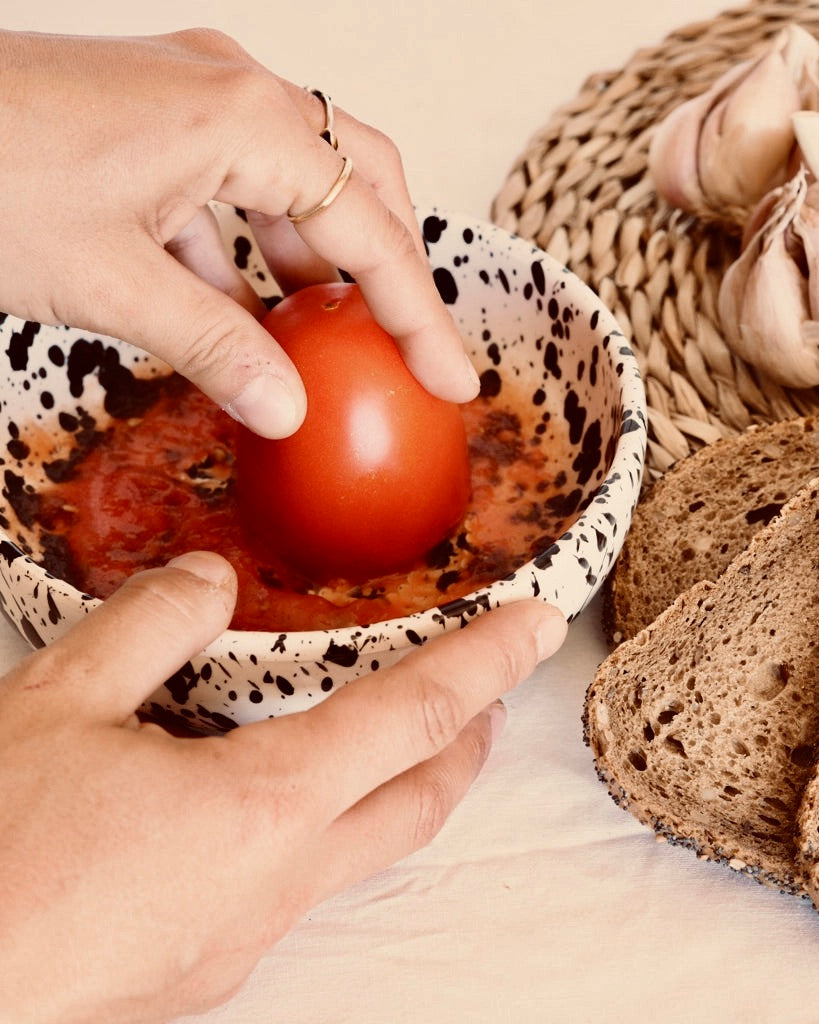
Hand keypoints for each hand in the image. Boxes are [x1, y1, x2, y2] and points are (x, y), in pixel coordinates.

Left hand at [0, 29, 478, 438]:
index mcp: (242, 118)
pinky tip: (236, 314)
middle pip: (355, 182)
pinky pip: (228, 191)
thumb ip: (214, 346)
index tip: (452, 378)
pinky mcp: (146, 124)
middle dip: (390, 270)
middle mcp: (229, 91)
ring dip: (318, 264)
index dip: (419, 314)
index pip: (369, 228)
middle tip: (409, 349)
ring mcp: (187, 100)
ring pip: (293, 185)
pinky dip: (245, 256)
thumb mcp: (110, 282)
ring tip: (335, 343)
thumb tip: (286, 407)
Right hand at [0, 551, 565, 1022]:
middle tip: (488, 691)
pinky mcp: (200, 970)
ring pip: (358, 851)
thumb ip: (149, 626)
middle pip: (416, 804)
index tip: (537, 627)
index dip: (486, 663)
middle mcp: (275, 886)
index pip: (412, 718)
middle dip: (468, 742)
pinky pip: (289, 886)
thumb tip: (208, 581)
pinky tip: (257, 800)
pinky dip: (312, 826)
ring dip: (391, 786)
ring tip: (379, 734)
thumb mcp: (59, 706)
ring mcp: (242, 939)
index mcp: (261, 811)